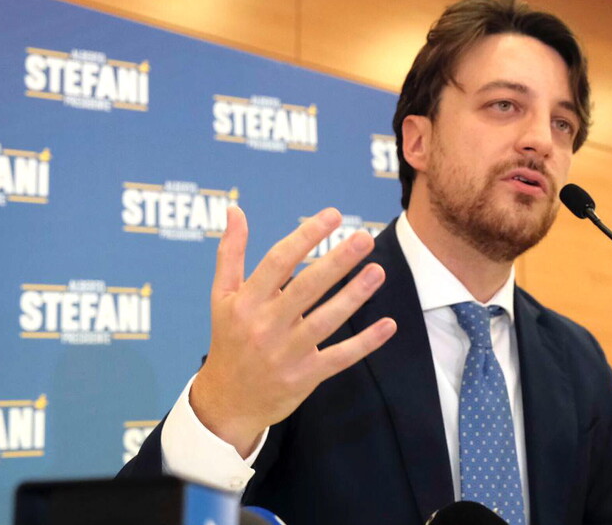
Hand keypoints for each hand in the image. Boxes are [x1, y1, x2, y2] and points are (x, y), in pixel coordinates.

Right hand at [190, 206, 395, 455]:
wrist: (226, 402)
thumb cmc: (229, 339)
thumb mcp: (222, 296)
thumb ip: (231, 252)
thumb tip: (236, 210)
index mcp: (246, 302)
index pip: (278, 262)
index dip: (306, 236)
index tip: (333, 216)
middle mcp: (265, 326)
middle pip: (306, 288)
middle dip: (337, 261)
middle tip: (365, 238)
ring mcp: (286, 353)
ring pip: (326, 321)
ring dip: (354, 296)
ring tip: (378, 271)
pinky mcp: (305, 376)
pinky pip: (340, 357)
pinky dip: (366, 343)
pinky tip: (389, 324)